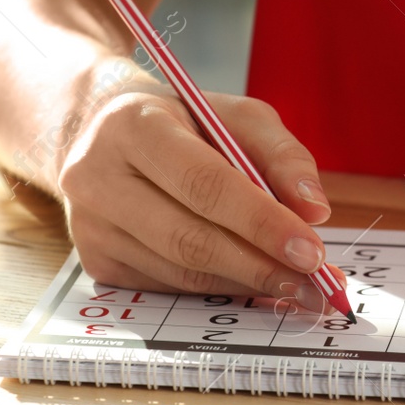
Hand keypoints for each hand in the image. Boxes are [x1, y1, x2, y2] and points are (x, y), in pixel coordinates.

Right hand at [56, 84, 340, 312]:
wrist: (103, 134)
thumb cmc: (184, 124)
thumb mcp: (237, 117)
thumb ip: (282, 156)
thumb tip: (314, 210)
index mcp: (134, 126)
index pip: (204, 184)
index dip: (261, 222)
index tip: (310, 251)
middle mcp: (98, 176)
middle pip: (188, 237)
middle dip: (260, 265)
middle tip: (314, 283)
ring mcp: (90, 225)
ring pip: (180, 270)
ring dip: (245, 283)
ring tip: (296, 286)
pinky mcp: (96, 259)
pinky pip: (168, 285)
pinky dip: (218, 287)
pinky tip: (252, 282)